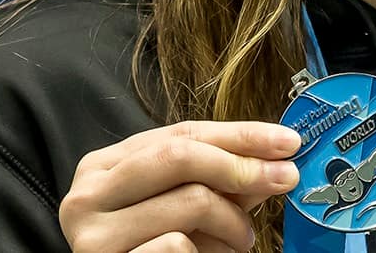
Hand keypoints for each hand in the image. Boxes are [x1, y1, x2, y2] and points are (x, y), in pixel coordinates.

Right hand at [59, 120, 301, 252]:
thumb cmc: (151, 251)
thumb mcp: (180, 207)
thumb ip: (218, 182)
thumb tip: (273, 160)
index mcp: (103, 168)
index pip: (180, 134)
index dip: (239, 134)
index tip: (287, 142)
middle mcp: (88, 195)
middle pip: (180, 157)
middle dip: (243, 166)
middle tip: (284, 179)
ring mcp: (94, 234)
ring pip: (190, 201)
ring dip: (233, 222)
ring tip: (242, 241)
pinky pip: (178, 245)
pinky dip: (208, 252)